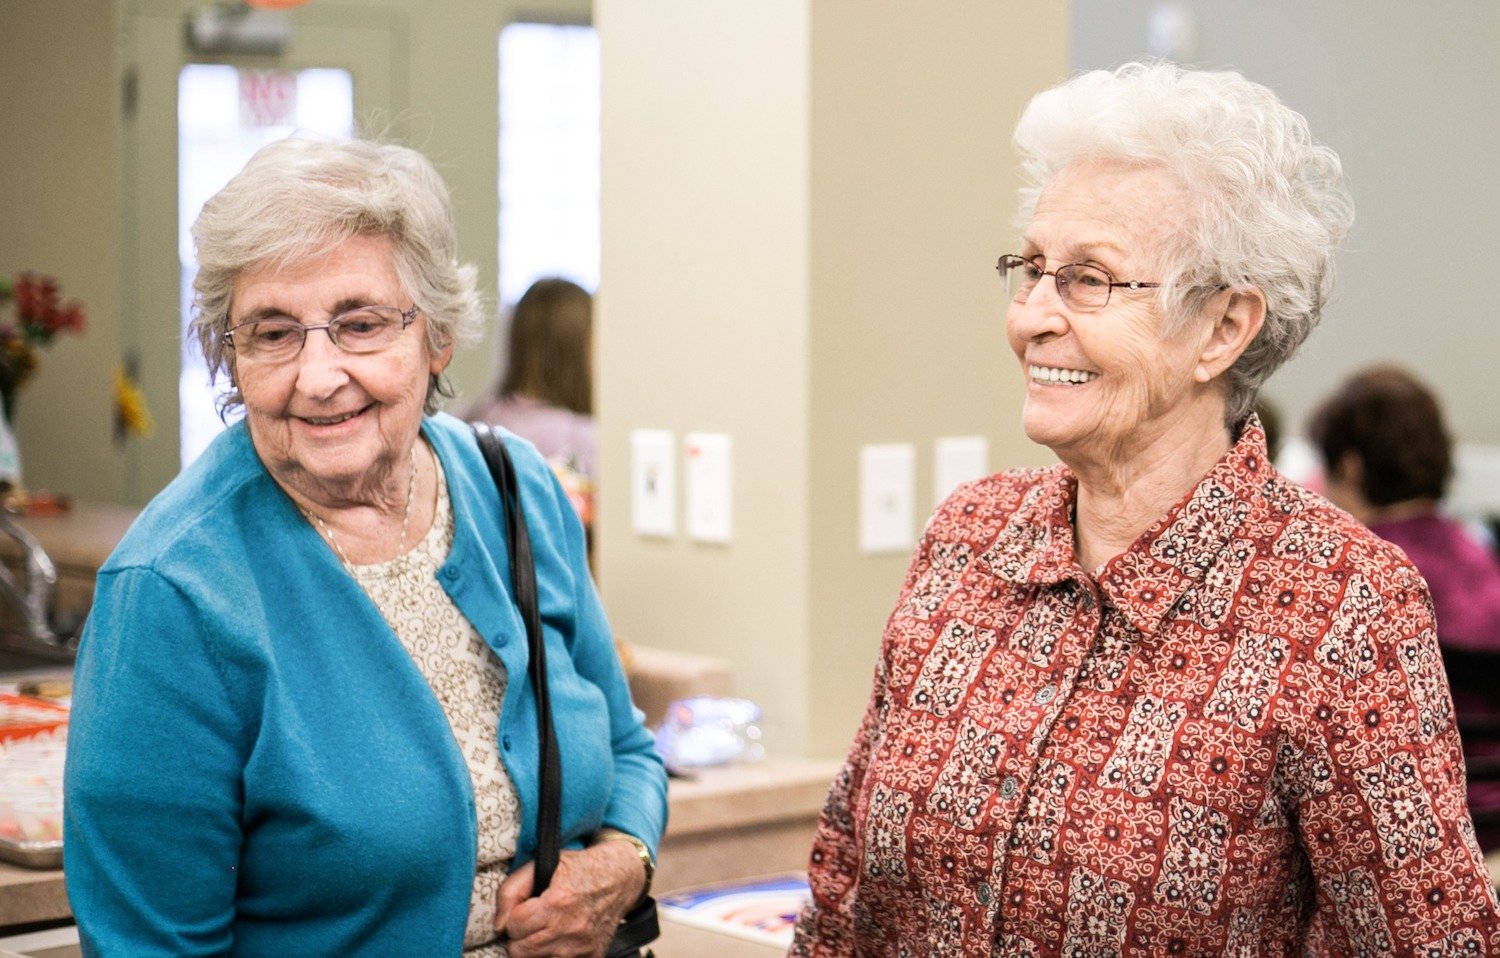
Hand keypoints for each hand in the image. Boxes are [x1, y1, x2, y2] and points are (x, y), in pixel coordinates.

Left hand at [495, 841, 645, 957]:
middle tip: (531, 923)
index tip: (523, 910)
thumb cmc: (579, 870)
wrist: (619, 878)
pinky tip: (557, 941)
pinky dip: (552, 955)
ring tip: (544, 931)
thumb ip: (511, 891)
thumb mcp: (543, 865)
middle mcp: (571, 928)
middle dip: (520, 936)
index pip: (513, 926)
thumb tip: (499, 924)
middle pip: (520, 950)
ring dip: (534, 948)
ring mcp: (581, 948)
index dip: (513, 917)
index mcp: (558, 902)